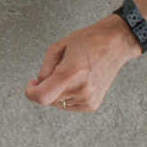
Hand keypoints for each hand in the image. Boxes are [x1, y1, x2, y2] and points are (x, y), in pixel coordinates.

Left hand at [24, 16, 142, 111]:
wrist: (115, 44)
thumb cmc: (88, 41)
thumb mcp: (59, 46)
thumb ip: (45, 68)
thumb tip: (40, 84)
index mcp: (71, 73)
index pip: (42, 97)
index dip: (31, 92)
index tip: (32, 84)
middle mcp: (81, 89)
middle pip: (49, 99)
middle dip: (46, 86)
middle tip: (57, 68)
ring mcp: (88, 99)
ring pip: (58, 102)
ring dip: (58, 90)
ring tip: (72, 72)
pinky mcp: (92, 105)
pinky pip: (69, 104)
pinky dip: (67, 94)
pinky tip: (77, 80)